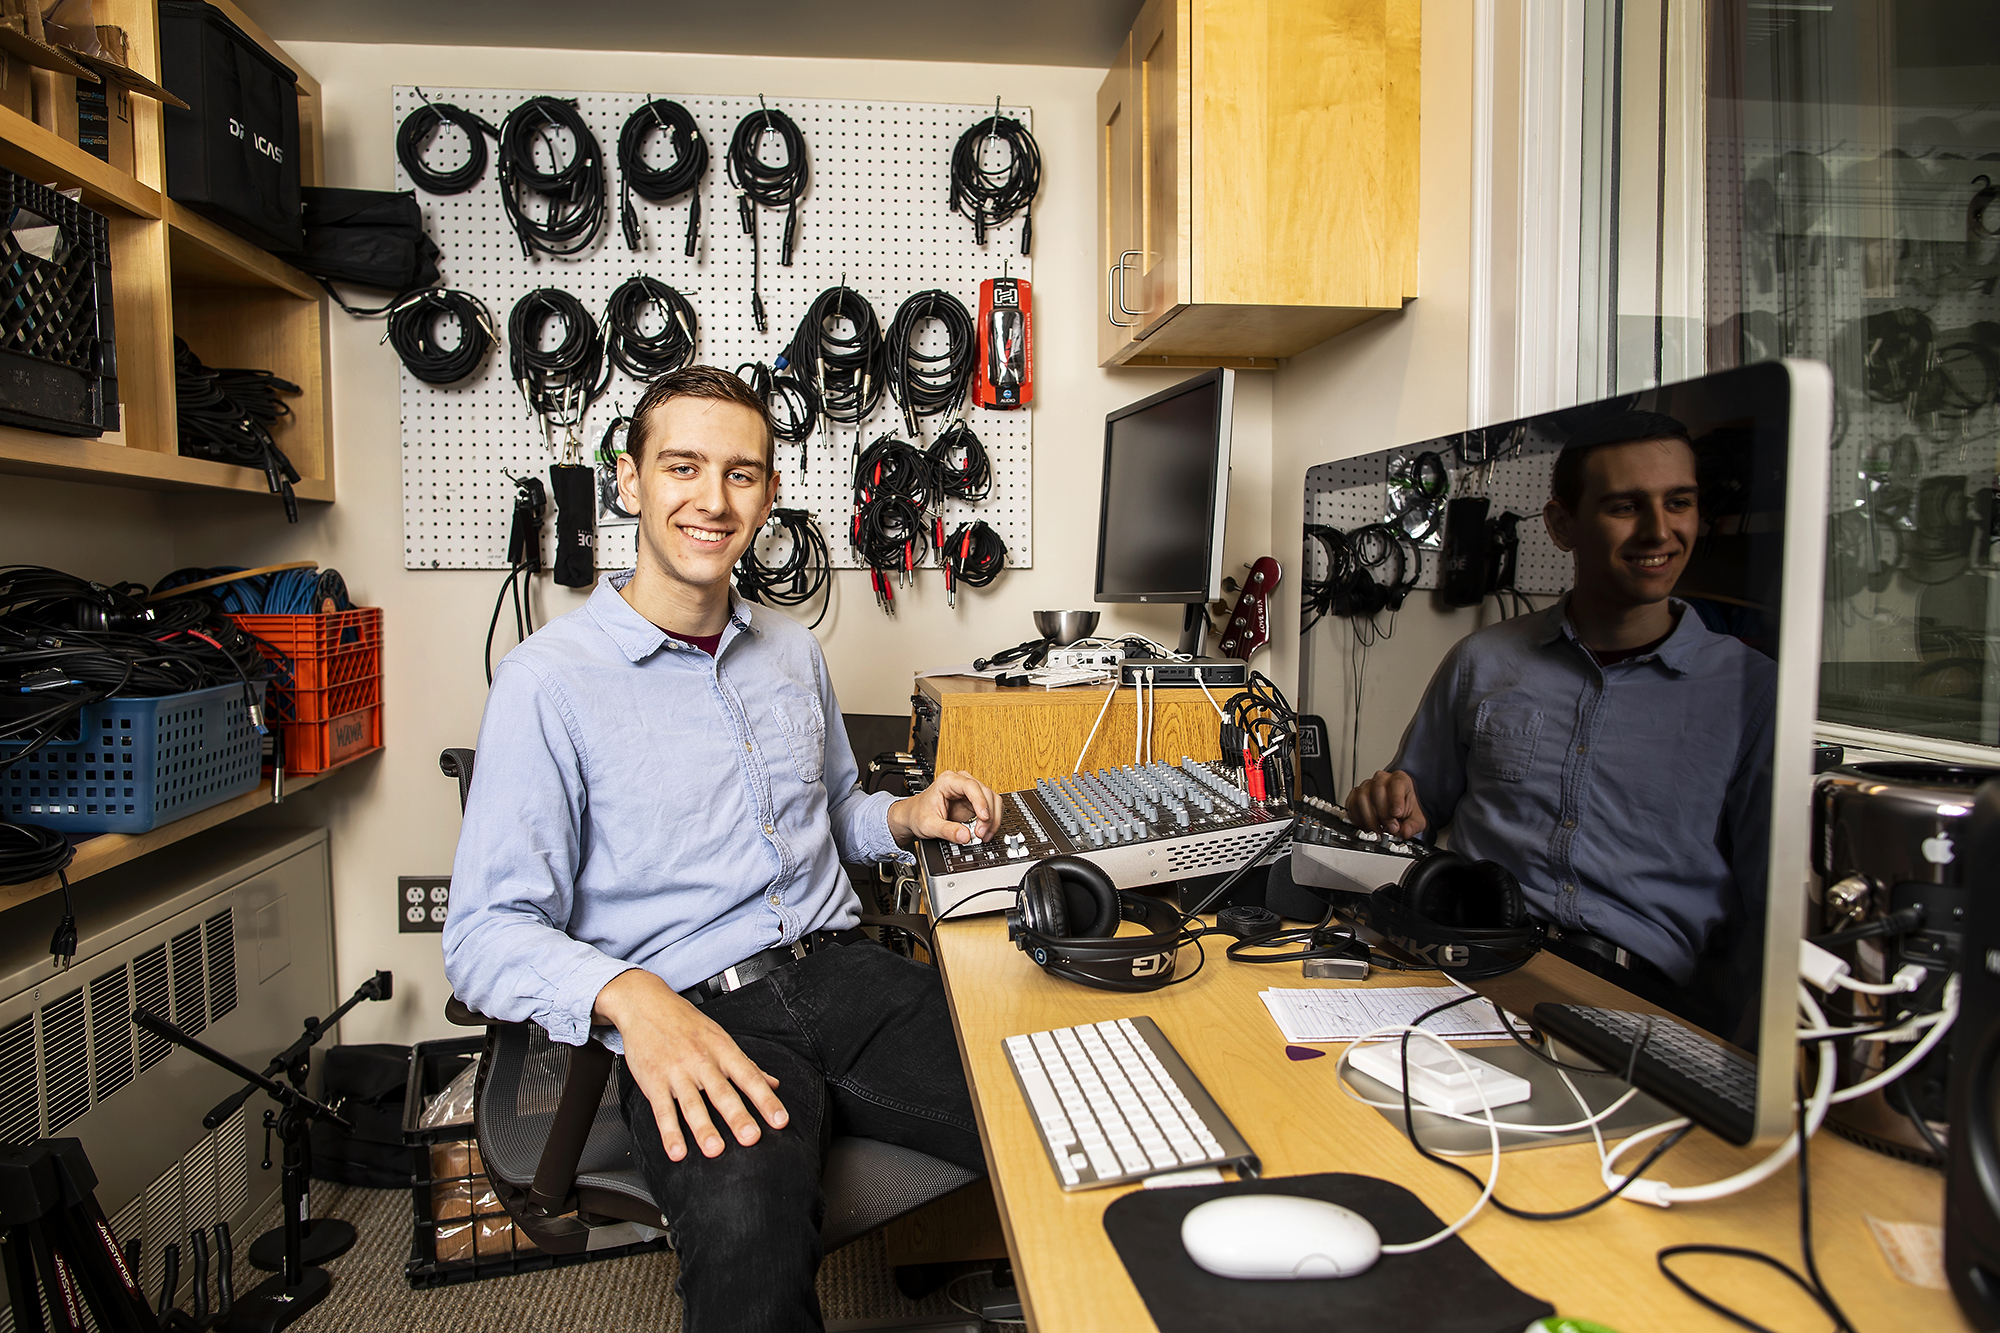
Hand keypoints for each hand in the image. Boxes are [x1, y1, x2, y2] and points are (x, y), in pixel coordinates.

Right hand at [592, 969, 785, 1160]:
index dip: (766, 1100)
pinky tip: (677, 1151)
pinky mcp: (653, 1082)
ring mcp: (676, 1072)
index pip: (749, 1077)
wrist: (645, 1004)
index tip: (780, 1120)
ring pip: (692, 1104)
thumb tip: (773, 1083)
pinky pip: (663, 1110)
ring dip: (704, 1128)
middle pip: (723, 1093)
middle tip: (751, 1137)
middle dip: (738, 1117)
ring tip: (715, 1150)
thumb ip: (747, 1064)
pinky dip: (670, 1132)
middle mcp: (701, 1061)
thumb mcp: (720, 1037)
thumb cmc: (685, 1021)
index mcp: (722, 1050)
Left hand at [887, 769, 1000, 846]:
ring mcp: (970, 793)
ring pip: (992, 800)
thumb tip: (965, 836)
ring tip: (983, 836)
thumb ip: (947, 831)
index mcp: (948, 781)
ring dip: (992, 819)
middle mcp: (961, 783)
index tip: (984, 817)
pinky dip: (991, 821)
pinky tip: (984, 832)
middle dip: (988, 815)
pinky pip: (990, 809)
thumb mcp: (929, 825)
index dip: (981, 801)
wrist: (914, 816)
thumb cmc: (918, 814)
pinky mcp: (975, 803)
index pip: (971, 786)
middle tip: (981, 834)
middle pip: (986, 793)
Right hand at [1345, 770, 1427, 837]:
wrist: (1396, 811)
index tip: (1397, 814)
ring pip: (1362, 797)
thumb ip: (1413, 825)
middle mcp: (1382, 779)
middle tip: (1390, 828)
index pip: (1396, 783)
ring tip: (1379, 830)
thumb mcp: (1416, 819)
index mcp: (1400, 779)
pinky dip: (1357, 818)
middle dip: (1384, 813)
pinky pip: (1351, 805)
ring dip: (1370, 818)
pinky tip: (1367, 826)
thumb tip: (1405, 831)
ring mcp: (1366, 786)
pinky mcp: (1355, 795)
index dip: (1396, 799)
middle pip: (1378, 790)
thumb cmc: (1405, 810)